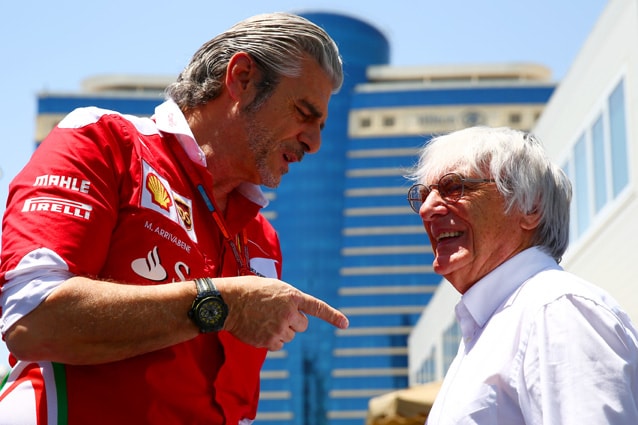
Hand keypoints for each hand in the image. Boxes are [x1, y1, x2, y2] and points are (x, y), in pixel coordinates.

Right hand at [220, 276, 348, 350]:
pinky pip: (279, 345)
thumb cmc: (248, 291)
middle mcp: (289, 313)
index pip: (317, 307)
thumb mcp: (273, 288)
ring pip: (290, 335)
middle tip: (276, 314)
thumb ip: (288, 299)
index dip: (333, 316)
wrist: (227, 302)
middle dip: (293, 322)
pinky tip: (259, 329)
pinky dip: (272, 340)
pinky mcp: (269, 341)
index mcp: (291, 296)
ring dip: (281, 330)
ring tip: (263, 319)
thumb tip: (297, 315)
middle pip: (302, 325)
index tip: (346, 324)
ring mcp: (280, 328)